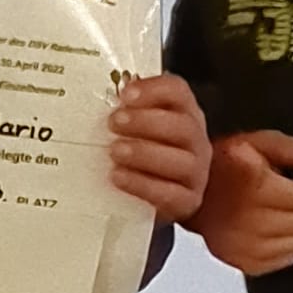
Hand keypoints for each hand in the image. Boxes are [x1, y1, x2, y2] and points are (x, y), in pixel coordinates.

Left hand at [109, 74, 212, 222]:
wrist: (154, 201)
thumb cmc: (142, 159)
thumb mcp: (136, 132)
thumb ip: (125, 115)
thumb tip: (96, 102)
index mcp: (184, 114)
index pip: (178, 92)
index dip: (153, 90)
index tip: (125, 95)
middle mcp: (196, 141)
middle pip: (182, 125)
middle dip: (146, 121)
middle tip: (114, 123)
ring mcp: (196, 173)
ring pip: (181, 161)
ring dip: (145, 153)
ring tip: (115, 151)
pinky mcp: (188, 202)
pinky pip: (171, 194)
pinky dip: (143, 185)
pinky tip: (119, 177)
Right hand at [192, 130, 292, 275]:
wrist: (191, 193)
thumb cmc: (224, 164)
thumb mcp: (258, 142)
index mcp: (253, 182)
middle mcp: (244, 214)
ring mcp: (239, 240)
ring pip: (291, 243)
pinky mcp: (235, 258)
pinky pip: (275, 261)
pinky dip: (290, 252)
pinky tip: (291, 239)